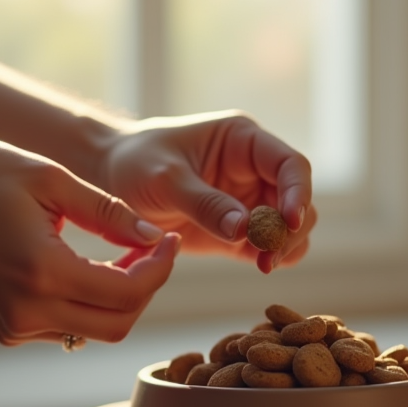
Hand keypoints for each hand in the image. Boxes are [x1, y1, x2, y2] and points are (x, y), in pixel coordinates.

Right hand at [0, 139, 178, 345]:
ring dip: (121, 297)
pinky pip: (68, 328)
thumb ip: (108, 212)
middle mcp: (27, 311)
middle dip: (147, 287)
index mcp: (40, 272)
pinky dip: (91, 303)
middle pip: (119, 324)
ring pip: (96, 330)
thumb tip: (156, 236)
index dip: (161, 268)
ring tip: (124, 252)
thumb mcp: (49, 179)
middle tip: (152, 247)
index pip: (128, 293)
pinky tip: (90, 267)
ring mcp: (14, 326)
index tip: (169, 238)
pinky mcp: (6, 329)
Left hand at [100, 110, 315, 273]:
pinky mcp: (239, 231)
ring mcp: (250, 200)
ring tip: (263, 264)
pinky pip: (271, 245)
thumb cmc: (134, 164)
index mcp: (243, 141)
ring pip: (291, 226)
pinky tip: (259, 265)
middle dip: (291, 227)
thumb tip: (245, 228)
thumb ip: (204, 202)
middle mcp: (255, 169)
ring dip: (286, 245)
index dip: (297, 192)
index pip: (290, 164)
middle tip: (269, 254)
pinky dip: (273, 256)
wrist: (109, 180)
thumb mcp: (164, 179)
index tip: (287, 223)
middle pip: (298, 198)